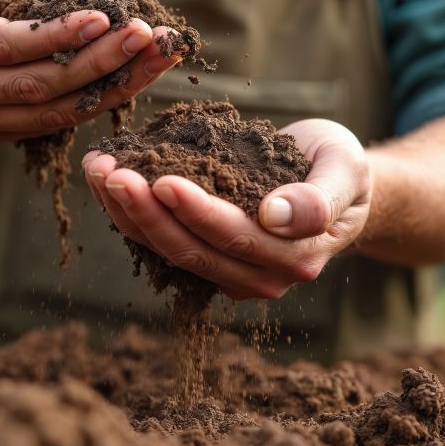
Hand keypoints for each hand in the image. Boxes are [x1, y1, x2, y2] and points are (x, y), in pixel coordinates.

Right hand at [0, 0, 181, 146]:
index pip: (8, 46)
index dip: (58, 36)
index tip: (105, 19)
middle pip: (34, 86)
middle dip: (96, 64)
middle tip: (145, 38)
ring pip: (48, 114)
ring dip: (109, 90)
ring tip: (153, 61)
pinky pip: (50, 123)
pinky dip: (93, 104)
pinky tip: (131, 81)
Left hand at [82, 119, 370, 299]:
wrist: (335, 183)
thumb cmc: (341, 169)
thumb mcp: (347, 171)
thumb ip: (320, 198)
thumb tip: (275, 218)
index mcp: (295, 256)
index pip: (235, 238)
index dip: (196, 212)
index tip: (161, 180)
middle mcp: (259, 275)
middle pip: (191, 250)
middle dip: (145, 212)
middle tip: (110, 172)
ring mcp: (229, 271)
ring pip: (167, 249)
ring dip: (126, 212)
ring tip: (97, 170)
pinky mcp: (206, 257)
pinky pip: (162, 239)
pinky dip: (130, 211)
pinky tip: (104, 180)